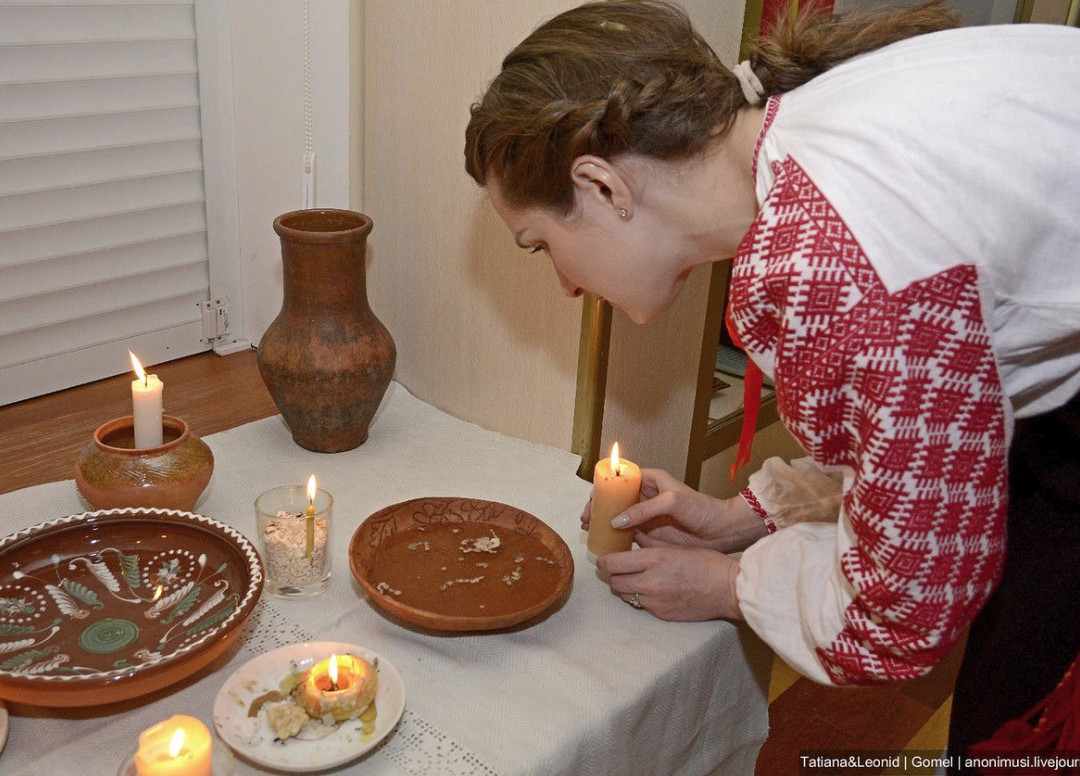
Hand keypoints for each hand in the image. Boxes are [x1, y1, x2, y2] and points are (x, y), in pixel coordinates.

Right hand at [580, 468, 765, 553]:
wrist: (721, 532)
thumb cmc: (702, 509)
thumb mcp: (672, 502)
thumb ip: (644, 510)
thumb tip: (616, 520)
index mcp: (650, 480)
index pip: (619, 479)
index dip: (603, 488)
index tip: (592, 501)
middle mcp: (645, 496)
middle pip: (614, 499)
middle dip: (598, 508)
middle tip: (586, 521)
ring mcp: (646, 516)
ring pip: (617, 517)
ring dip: (603, 524)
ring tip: (590, 533)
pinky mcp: (650, 534)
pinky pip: (627, 535)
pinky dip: (614, 538)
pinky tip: (605, 544)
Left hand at [597, 546, 741, 620]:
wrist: (728, 589)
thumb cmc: (706, 563)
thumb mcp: (675, 547)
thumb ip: (650, 547)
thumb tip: (630, 542)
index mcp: (653, 560)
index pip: (612, 563)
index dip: (604, 561)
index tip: (604, 558)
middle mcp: (650, 582)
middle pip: (613, 582)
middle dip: (613, 575)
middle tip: (618, 568)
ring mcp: (655, 602)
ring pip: (625, 596)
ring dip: (625, 587)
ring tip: (635, 579)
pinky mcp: (661, 615)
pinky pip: (641, 606)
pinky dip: (641, 598)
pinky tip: (652, 590)